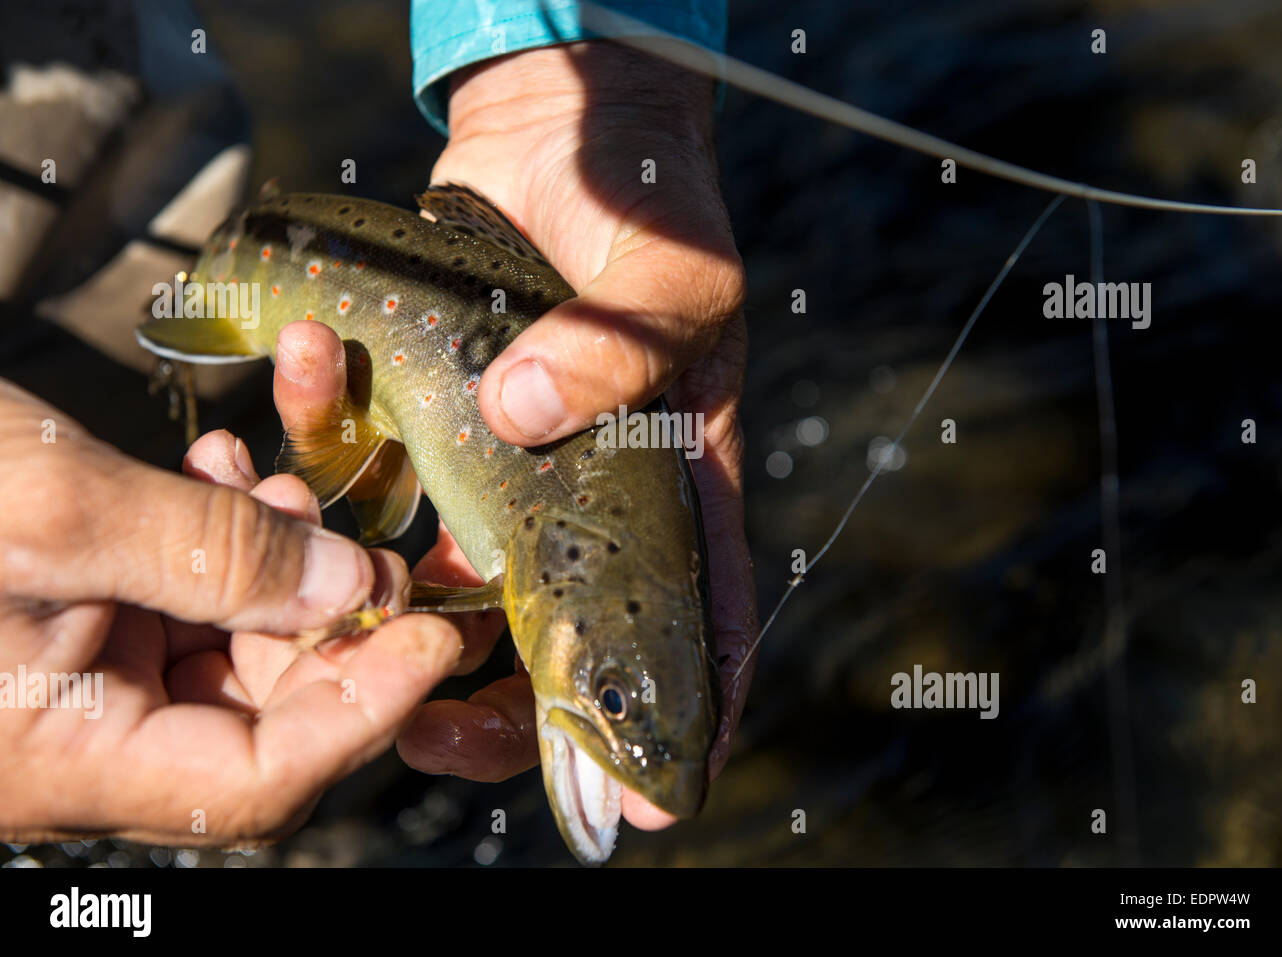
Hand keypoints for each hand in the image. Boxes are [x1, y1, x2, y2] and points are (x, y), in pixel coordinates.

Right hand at [0, 380, 461, 845]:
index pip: (259, 780)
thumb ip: (217, 556)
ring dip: (275, 565)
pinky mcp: (67, 624)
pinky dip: (216, 544)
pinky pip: (176, 604)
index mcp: (58, 760)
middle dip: (325, 618)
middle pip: (259, 711)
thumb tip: (351, 589)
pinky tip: (220, 475)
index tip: (428, 634)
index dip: (363, 708)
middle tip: (362, 535)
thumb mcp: (57, 509)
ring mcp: (69, 683)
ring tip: (273, 478)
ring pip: (226, 648)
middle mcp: (73, 740)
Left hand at [274, 41, 758, 831]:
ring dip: (416, 624)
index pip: (697, 612)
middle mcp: (597, 492)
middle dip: (519, 702)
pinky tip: (308, 464)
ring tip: (364, 659)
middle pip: (570, 629)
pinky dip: (346, 479)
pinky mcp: (447, 422)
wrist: (562, 133)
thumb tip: (527, 413)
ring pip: (471, 582)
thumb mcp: (667, 270)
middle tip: (455, 741)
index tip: (653, 789)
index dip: (681, 706)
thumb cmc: (647, 202)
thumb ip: (619, 344)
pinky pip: (395, 480)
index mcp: (679, 477)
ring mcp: (519, 464)